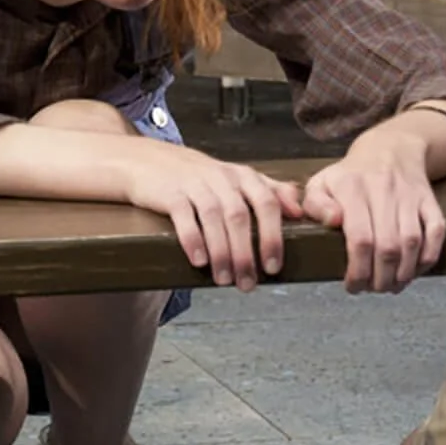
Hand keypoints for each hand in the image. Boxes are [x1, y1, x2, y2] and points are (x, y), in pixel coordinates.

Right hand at [121, 141, 303, 290]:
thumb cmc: (198, 177)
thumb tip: (299, 211)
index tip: (273, 267)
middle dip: (246, 253)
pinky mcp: (169, 191)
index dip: (272, 236)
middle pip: (239, 216)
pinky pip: (184, 215)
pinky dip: (192, 238)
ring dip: (221, 252)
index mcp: (242, 176)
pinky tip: (198, 261)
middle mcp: (221, 177)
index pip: (266, 203)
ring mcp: (194, 183)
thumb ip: (270, 191)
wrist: (146, 161)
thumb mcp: (236, 178)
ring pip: (214, 218)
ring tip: (224, 280)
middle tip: (248, 283)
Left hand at [301, 125, 445, 293]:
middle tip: (372, 288)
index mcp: (352, 188)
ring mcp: (409, 195)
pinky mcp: (429, 200)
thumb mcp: (322, 183)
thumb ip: (315, 205)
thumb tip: (332, 222)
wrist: (390, 148)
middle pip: (387, 247)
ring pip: (412, 243)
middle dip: (380, 278)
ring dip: (403, 273)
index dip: (357, 270)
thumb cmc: (350, 175)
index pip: (359, 239)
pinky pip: (436, 232)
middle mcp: (383, 190)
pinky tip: (414, 271)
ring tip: (391, 285)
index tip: (353, 286)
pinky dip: (428, 257)